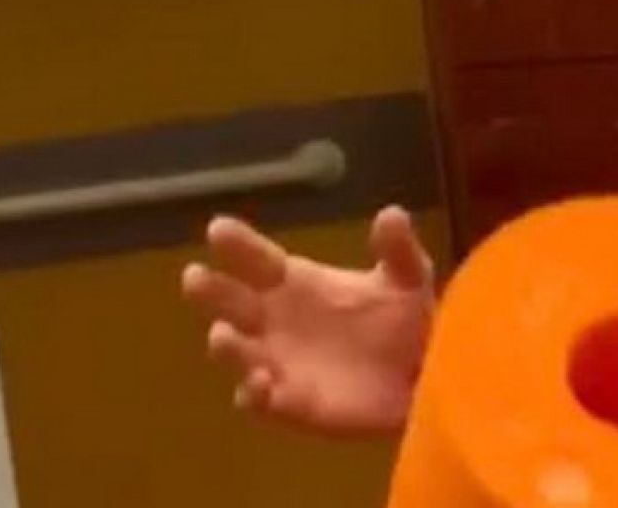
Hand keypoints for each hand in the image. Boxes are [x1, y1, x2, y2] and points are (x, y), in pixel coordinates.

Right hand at [181, 205, 435, 435]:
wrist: (422, 377)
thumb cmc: (405, 318)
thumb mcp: (408, 277)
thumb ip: (398, 249)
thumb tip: (392, 214)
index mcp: (293, 281)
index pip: (254, 258)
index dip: (236, 244)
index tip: (219, 229)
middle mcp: (273, 318)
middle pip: (228, 301)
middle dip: (209, 289)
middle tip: (195, 277)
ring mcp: (275, 361)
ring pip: (234, 352)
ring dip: (225, 345)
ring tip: (223, 336)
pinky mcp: (288, 403)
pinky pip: (259, 400)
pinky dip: (254, 393)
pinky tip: (261, 385)